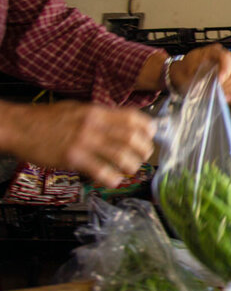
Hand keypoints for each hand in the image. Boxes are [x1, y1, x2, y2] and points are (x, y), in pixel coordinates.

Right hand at [4, 101, 155, 188]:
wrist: (20, 127)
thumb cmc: (48, 119)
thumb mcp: (79, 109)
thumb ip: (102, 117)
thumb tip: (125, 125)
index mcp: (97, 111)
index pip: (133, 117)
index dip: (147, 128)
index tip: (150, 136)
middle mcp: (93, 125)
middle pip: (132, 138)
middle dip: (144, 150)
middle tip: (143, 156)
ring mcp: (84, 142)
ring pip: (121, 155)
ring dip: (132, 166)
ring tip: (130, 170)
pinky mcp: (73, 159)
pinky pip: (101, 171)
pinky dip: (112, 178)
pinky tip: (113, 180)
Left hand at [169, 44, 230, 103]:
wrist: (182, 75)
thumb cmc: (184, 72)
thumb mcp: (186, 72)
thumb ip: (199, 78)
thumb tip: (212, 85)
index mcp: (214, 52)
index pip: (227, 57)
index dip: (225, 70)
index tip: (218, 81)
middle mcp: (225, 59)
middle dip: (225, 84)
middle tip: (215, 90)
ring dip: (230, 90)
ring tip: (218, 95)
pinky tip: (227, 98)